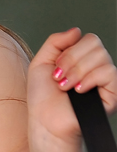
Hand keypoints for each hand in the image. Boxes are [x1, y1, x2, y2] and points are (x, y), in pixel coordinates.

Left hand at [28, 28, 116, 146]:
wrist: (46, 120)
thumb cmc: (43, 96)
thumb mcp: (41, 61)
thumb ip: (56, 41)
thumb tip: (77, 30)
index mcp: (82, 59)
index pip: (87, 38)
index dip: (69, 50)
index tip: (56, 66)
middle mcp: (96, 67)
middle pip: (95, 43)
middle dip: (71, 59)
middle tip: (60, 77)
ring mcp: (106, 80)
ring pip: (101, 56)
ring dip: (76, 71)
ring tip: (67, 86)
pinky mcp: (113, 94)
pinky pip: (109, 73)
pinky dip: (89, 79)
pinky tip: (79, 90)